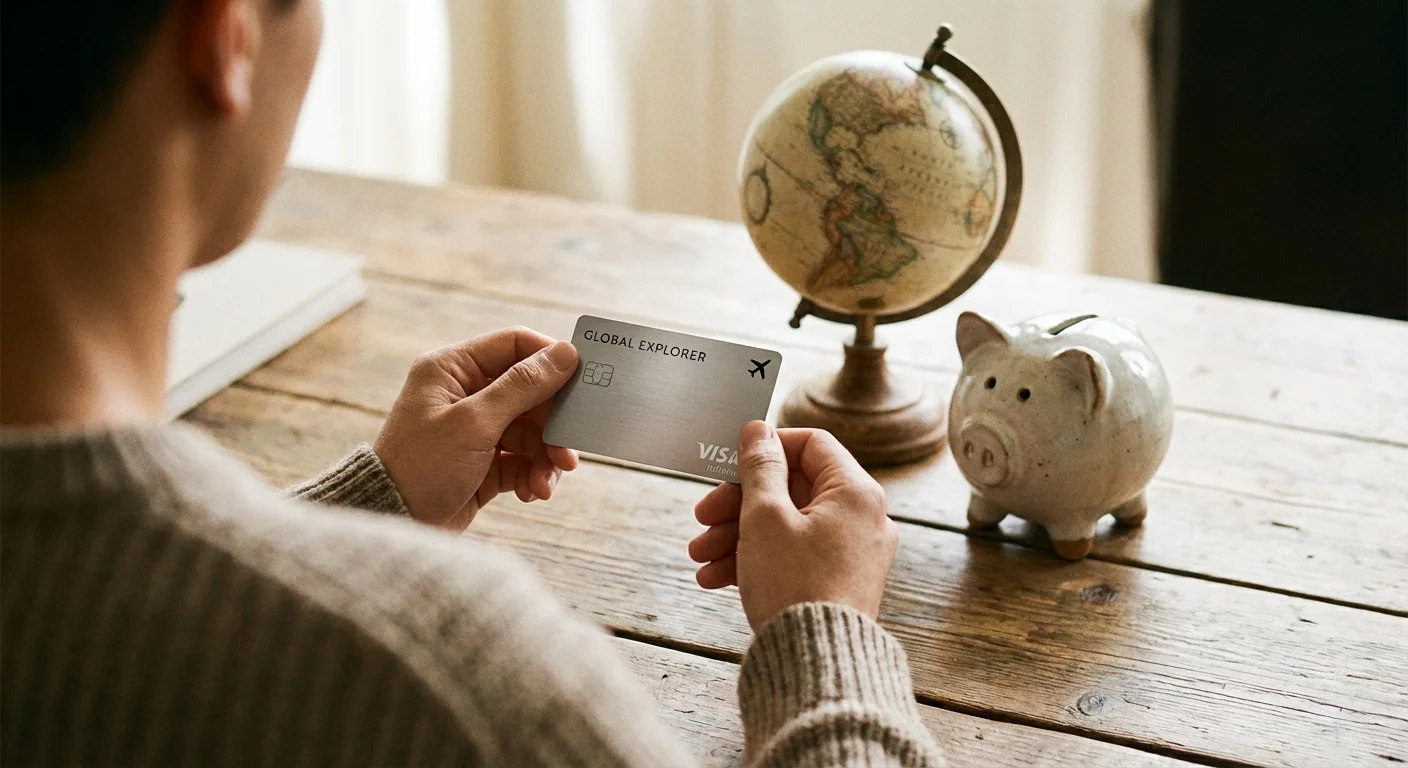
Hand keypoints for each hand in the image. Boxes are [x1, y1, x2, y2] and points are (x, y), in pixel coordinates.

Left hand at [373, 327, 580, 530]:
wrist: (394, 525)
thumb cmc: (421, 467)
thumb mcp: (475, 422)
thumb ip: (522, 386)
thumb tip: (565, 353)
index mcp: (451, 369)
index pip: (514, 345)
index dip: (550, 359)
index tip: (582, 380)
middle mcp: (463, 394)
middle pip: (529, 392)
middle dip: (552, 423)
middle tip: (569, 446)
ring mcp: (473, 430)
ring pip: (530, 431)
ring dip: (546, 455)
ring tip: (549, 480)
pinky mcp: (482, 463)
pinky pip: (522, 460)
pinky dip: (533, 474)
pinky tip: (534, 493)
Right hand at [687, 422, 898, 631]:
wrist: (816, 664)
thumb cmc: (795, 586)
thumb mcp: (764, 517)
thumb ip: (759, 467)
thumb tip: (758, 429)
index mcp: (855, 491)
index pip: (811, 444)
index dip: (766, 447)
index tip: (731, 461)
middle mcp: (863, 518)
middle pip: (792, 489)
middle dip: (738, 503)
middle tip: (702, 518)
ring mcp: (852, 553)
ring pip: (787, 526)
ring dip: (738, 535)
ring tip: (699, 558)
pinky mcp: (838, 582)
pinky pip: (795, 556)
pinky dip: (758, 560)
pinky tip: (715, 577)